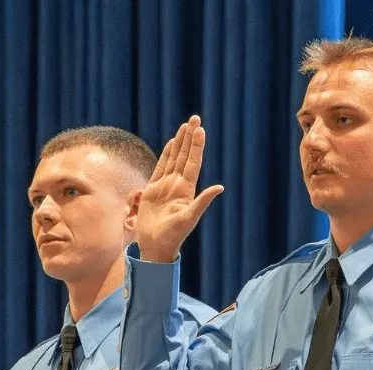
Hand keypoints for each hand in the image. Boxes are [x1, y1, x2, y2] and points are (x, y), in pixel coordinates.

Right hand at [136, 115, 223, 263]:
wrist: (155, 246)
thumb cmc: (173, 236)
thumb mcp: (189, 218)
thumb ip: (202, 201)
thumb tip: (220, 188)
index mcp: (187, 190)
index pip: (193, 162)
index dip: (196, 146)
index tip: (199, 129)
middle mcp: (177, 185)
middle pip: (184, 156)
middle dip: (189, 138)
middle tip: (194, 118)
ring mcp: (165, 187)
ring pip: (173, 159)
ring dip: (179, 143)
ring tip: (185, 126)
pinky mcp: (152, 191)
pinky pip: (160, 168)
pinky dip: (165, 155)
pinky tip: (171, 144)